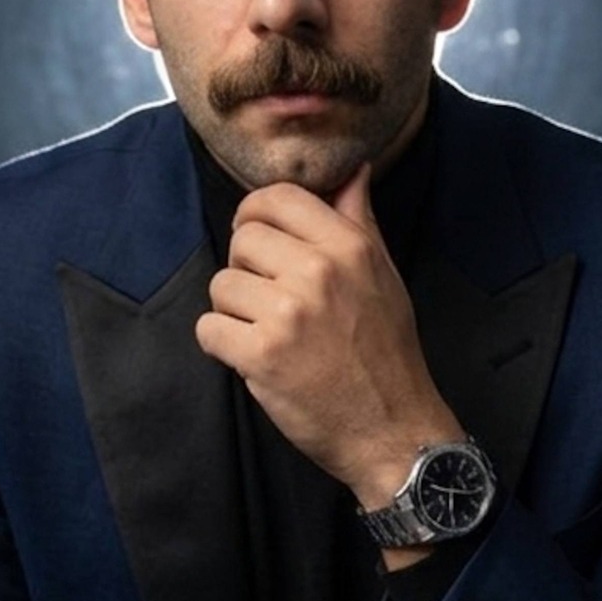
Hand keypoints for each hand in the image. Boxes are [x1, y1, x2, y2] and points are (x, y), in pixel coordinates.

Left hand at [194, 164, 462, 509]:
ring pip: (220, 285)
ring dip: (233, 312)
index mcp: (348, 246)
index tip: (258, 239)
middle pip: (241, 239)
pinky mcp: (261, 355)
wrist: (393, 430)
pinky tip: (252, 358)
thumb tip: (353, 170)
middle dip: (245, 270)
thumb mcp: (384, 277)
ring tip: (267, 334)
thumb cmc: (387, 353)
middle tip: (269, 301)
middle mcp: (317, 272)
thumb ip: (360, 221)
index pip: (276, 198)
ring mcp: (287, 314)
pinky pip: (208, 328)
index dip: (255, 215)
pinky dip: (222, 346)